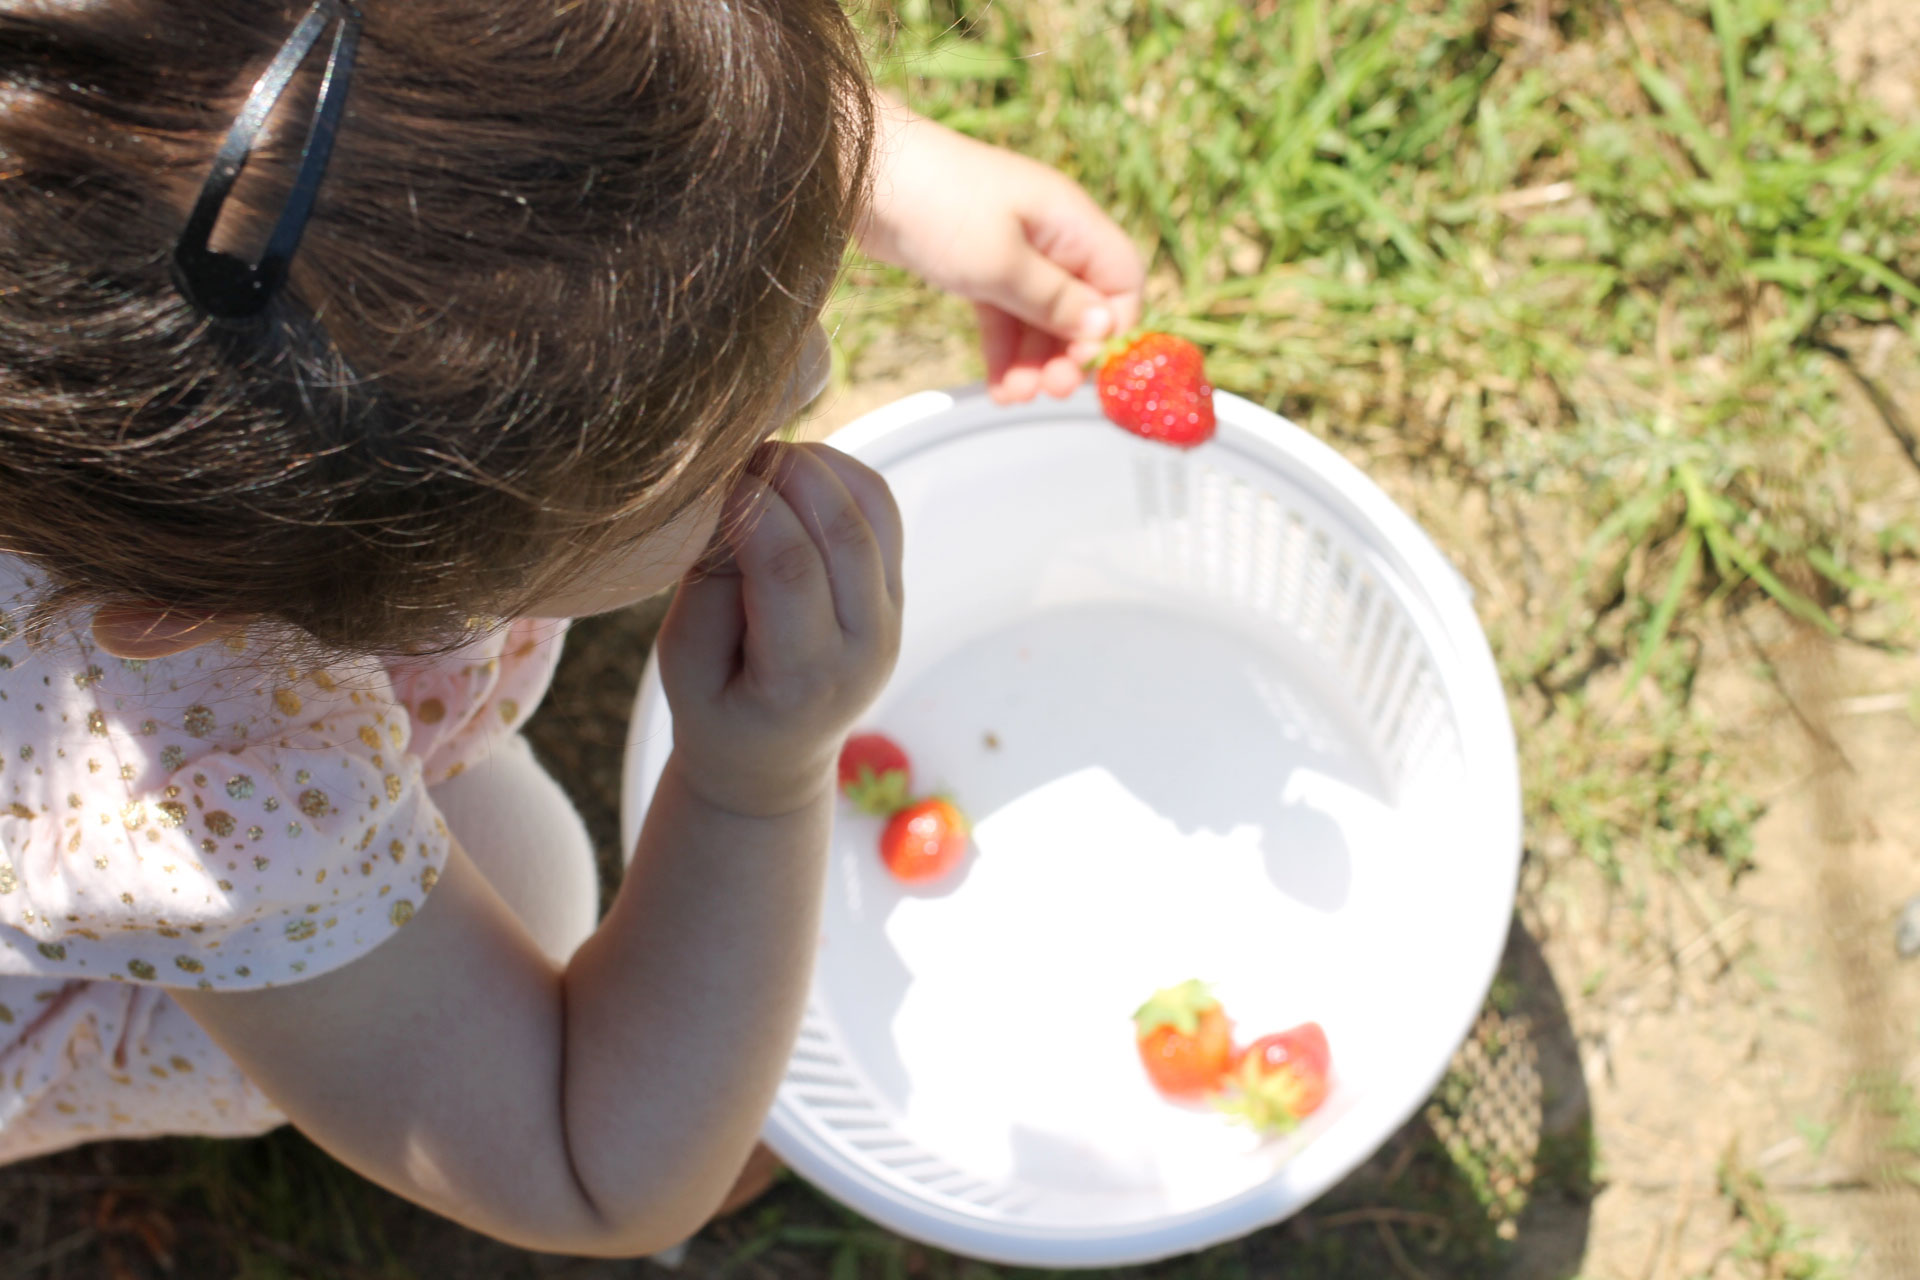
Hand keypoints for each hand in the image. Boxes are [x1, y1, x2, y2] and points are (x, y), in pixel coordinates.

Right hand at [656, 443, 903, 817]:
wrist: (774, 759)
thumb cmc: (716, 712)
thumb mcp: (682, 666)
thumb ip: (707, 588)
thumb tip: (731, 499)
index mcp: (806, 680)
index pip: (790, 570)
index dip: (750, 508)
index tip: (707, 479)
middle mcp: (867, 646)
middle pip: (844, 531)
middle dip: (788, 473)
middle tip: (734, 451)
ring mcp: (891, 616)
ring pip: (875, 509)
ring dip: (820, 466)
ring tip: (761, 459)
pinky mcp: (894, 591)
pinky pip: (881, 511)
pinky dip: (841, 475)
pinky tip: (793, 472)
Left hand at [859, 99, 1145, 404]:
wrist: (862, 176)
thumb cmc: (938, 208)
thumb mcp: (1001, 264)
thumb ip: (1055, 300)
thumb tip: (1106, 329)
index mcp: (1071, 221)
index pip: (1121, 279)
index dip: (1112, 326)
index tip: (1084, 362)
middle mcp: (1050, 235)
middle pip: (1081, 305)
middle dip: (1068, 352)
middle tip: (1049, 392)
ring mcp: (1013, 249)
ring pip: (1040, 316)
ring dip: (1033, 360)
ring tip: (1014, 397)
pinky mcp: (978, 264)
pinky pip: (1005, 314)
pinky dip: (1005, 349)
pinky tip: (999, 386)